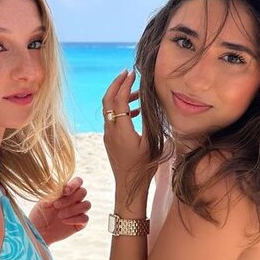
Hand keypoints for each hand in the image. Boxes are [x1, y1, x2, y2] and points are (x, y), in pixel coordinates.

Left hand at [29, 177, 89, 244]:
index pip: (78, 181)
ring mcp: (79, 211)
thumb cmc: (40, 213)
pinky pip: (85, 218)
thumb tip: (59, 190)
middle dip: (70, 199)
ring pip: (87, 205)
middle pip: (83, 192)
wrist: (39, 230)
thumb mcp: (43, 201)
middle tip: (56, 205)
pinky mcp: (80, 223)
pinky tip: (64, 221)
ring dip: (73, 210)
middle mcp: (75, 199)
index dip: (74, 184)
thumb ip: (53, 193)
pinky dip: (75, 219)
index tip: (64, 192)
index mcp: (67, 191)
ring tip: (59, 215)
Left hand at [102, 69, 155, 189]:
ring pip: (109, 109)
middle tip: (127, 72)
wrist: (129, 186)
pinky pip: (111, 118)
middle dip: (116, 84)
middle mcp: (111, 130)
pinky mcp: (109, 139)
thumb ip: (149, 122)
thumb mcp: (151, 143)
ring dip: (119, 96)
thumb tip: (149, 103)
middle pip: (108, 100)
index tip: (132, 73)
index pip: (120, 100)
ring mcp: (108, 135)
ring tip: (136, 91)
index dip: (125, 84)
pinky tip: (134, 110)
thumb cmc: (143, 167)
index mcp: (121, 130)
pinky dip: (120, 108)